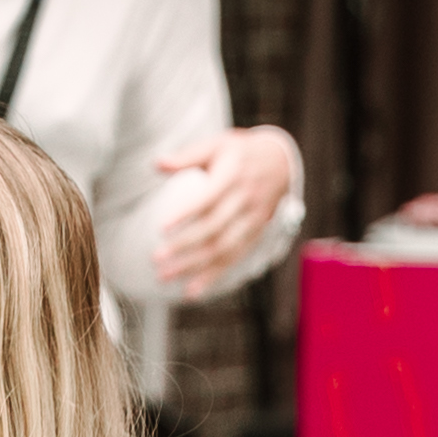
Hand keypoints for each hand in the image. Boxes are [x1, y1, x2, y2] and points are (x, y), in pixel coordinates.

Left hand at [147, 126, 296, 294]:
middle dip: (184, 246)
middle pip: (214, 228)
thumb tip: (156, 164)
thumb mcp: (217, 145)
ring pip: (223, 248)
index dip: (185, 213)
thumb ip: (187, 156)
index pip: (208, 198)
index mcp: (233, 176)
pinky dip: (213, 276)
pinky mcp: (256, 233)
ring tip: (164, 277)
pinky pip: (234, 258)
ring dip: (194, 266)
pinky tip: (191, 290)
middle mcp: (246, 199)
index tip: (161, 228)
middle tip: (156, 259)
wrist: (281, 162)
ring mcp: (253, 219)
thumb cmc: (240, 153)